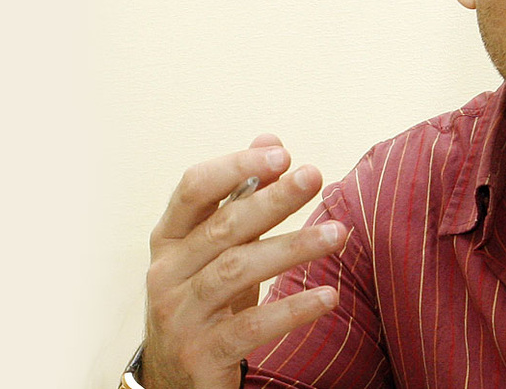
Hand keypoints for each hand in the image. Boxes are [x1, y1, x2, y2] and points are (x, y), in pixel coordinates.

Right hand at [142, 135, 347, 387]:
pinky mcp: (200, 354)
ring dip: (293, 247)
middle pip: (223, 226)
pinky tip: (329, 296)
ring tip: (339, 234)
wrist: (174, 381)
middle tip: (315, 176)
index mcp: (168, 239)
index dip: (235, 166)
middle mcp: (166, 273)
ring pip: (237, 271)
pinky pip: (249, 327)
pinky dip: (291, 309)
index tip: (282, 153)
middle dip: (272, 199)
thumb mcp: (216, 248)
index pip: (193, 189)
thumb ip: (240, 196)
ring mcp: (179, 315)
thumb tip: (270, 140)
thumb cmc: (203, 302)